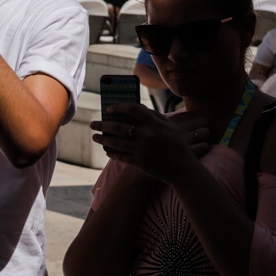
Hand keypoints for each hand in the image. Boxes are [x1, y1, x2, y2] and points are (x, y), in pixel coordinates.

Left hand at [90, 105, 210, 182]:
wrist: (183, 168)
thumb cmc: (177, 146)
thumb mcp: (170, 127)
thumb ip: (155, 116)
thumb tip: (138, 108)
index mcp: (155, 124)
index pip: (133, 109)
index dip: (119, 107)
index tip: (109, 109)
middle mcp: (147, 135)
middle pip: (119, 127)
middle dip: (103, 124)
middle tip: (93, 124)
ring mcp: (142, 149)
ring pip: (116, 142)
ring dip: (103, 139)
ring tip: (95, 137)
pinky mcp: (140, 162)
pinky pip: (121, 156)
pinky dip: (113, 153)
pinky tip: (107, 151)